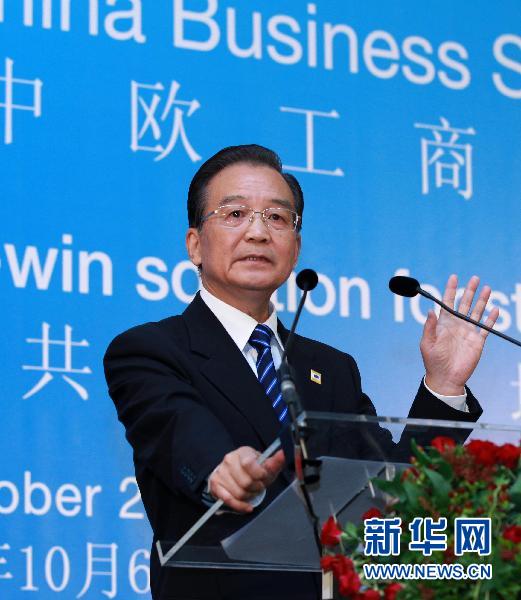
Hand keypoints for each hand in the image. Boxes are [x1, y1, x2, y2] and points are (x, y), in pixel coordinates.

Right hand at [208, 447, 284, 512]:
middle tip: (259, 486)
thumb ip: (275, 461)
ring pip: (239, 493)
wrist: (235, 473)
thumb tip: (284, 454)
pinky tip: (247, 506)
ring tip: (252, 492)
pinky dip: (240, 506)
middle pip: (245, 482)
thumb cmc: (253, 470)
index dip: (259, 474)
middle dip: (256, 488)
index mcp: (242, 452)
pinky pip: (228, 500)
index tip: (263, 477)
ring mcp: (220, 472)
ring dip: (249, 497)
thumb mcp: (266, 465)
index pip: (249, 464)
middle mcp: (229, 460)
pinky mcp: (215, 484)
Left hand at [421, 274, 499, 395]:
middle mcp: (456, 325)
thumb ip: (429, 327)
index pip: (447, 302)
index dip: (450, 290)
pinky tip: (495, 310)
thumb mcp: (427, 343)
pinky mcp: (477, 342)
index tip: (453, 277)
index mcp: (443, 324)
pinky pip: (485, 328)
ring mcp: (467, 332)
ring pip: (476, 312)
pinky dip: (490, 319)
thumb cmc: (433, 361)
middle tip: (475, 278)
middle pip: (464, 304)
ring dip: (481, 301)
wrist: (445, 378)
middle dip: (469, 291)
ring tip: (486, 288)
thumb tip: (430, 310)